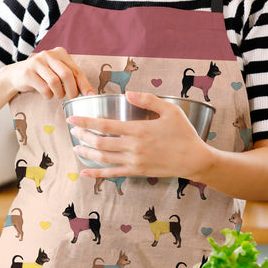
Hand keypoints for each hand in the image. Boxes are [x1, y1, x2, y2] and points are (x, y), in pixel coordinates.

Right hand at [0, 47, 95, 99]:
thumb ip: (72, 78)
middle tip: (72, 98)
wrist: (16, 74)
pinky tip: (47, 94)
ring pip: (55, 82)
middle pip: (67, 75)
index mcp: (60, 53)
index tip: (91, 95)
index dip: (84, 84)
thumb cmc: (42, 75)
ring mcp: (37, 62)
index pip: (76, 70)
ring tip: (58, 95)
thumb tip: (90, 92)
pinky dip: (48, 95)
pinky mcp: (28, 72)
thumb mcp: (57, 72)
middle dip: (72, 90)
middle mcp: (49, 54)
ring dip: (59, 94)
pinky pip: (44, 88)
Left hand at [67, 91, 210, 178]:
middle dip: (83, 136)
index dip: (86, 122)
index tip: (72, 118)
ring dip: (87, 153)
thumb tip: (128, 93)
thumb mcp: (170, 110)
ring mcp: (134, 162)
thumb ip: (148, 100)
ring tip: (75, 147)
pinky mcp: (137, 172)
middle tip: (73, 130)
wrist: (195, 160)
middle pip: (100, 142)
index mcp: (139, 130)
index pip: (105, 125)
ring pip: (103, 158)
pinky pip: (113, 174)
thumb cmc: (184, 133)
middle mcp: (133, 147)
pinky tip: (85, 173)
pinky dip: (97, 174)